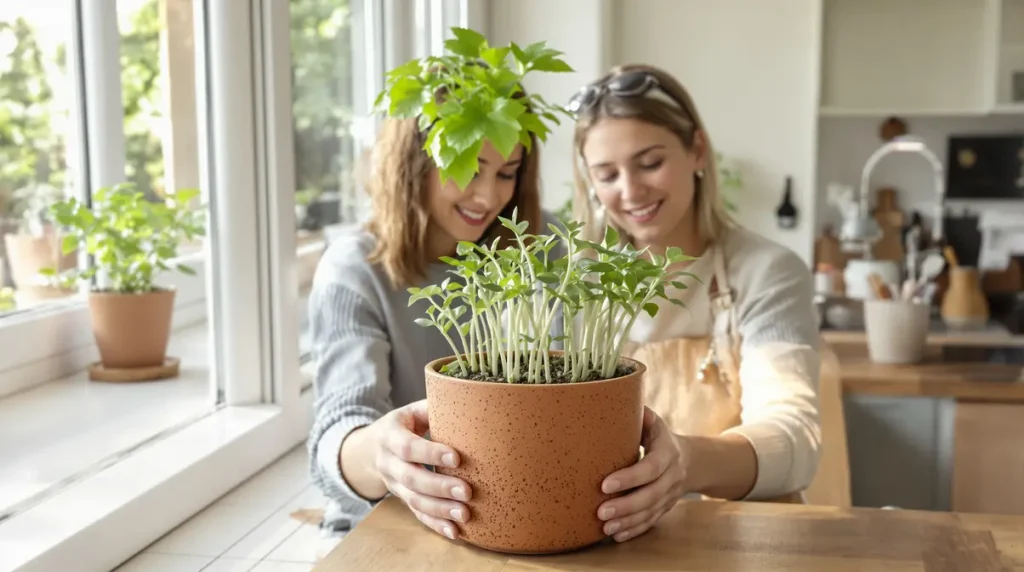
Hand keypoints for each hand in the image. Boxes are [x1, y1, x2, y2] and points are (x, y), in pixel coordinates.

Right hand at [371, 400, 471, 539]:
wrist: (370, 448)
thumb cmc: (403, 424)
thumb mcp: (411, 411)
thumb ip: (433, 407)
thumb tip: (469, 400)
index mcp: (389, 435)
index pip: (408, 447)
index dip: (430, 454)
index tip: (457, 457)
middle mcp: (388, 463)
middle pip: (411, 479)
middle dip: (439, 487)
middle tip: (467, 492)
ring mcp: (393, 485)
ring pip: (414, 501)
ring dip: (440, 510)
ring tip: (465, 514)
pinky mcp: (402, 499)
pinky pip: (417, 515)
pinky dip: (435, 525)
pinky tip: (455, 531)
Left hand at [597, 406, 686, 541]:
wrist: (691, 458)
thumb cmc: (659, 437)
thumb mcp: (654, 422)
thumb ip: (638, 415)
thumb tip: (612, 397)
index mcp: (667, 452)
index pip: (650, 468)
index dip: (629, 478)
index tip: (604, 484)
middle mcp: (673, 475)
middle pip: (651, 495)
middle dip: (626, 505)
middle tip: (600, 511)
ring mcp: (671, 494)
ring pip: (651, 512)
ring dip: (627, 521)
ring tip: (605, 527)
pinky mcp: (666, 507)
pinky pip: (652, 522)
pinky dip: (635, 530)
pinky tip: (617, 535)